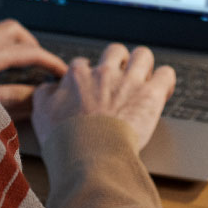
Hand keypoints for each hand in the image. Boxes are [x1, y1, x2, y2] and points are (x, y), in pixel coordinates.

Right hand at [31, 43, 175, 150]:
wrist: (89, 156)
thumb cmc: (66, 140)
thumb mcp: (41, 115)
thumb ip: (45, 95)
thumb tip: (50, 87)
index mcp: (78, 76)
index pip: (84, 64)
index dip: (90, 76)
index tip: (93, 88)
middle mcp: (104, 73)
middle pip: (115, 51)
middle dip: (119, 62)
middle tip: (121, 79)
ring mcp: (129, 81)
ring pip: (142, 55)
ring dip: (144, 65)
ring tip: (145, 79)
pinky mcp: (151, 94)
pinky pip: (166, 74)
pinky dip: (165, 80)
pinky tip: (162, 90)